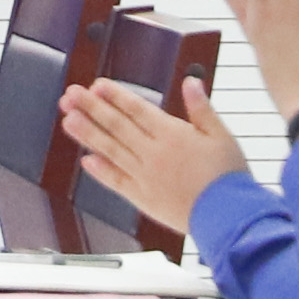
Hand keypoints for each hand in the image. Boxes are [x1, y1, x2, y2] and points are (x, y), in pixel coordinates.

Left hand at [63, 74, 247, 232]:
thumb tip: (191, 81)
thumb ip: (201, 108)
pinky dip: (100, 171)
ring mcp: (145, 176)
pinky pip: (117, 182)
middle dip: (92, 108)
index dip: (115, 96)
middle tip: (70, 96)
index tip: (96, 85)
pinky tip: (86, 161)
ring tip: (68, 120)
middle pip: (117, 126)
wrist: (230, 217)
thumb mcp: (222, 136)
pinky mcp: (143, 198)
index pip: (137, 110)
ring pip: (111, 150)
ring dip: (88, 134)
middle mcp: (154, 153)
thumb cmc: (228, 177)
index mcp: (173, 135)